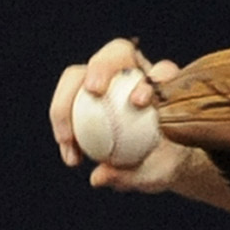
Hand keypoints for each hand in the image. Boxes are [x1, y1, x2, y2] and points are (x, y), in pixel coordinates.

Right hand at [46, 38, 198, 195]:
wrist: (157, 163)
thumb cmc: (163, 165)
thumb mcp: (156, 175)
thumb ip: (134, 175)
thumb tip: (99, 176)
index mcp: (166, 87)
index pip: (162, 71)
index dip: (151, 80)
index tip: (138, 102)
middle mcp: (136, 73)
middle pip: (118, 53)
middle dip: (103, 66)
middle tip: (93, 91)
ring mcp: (108, 79)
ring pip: (81, 73)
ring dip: (67, 100)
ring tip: (66, 139)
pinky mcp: (87, 90)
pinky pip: (68, 99)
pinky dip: (64, 124)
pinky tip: (68, 153)